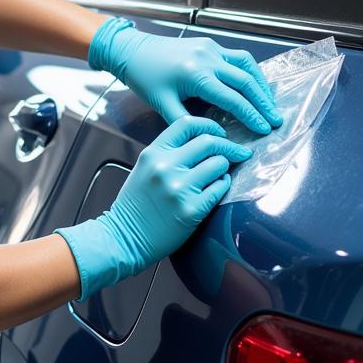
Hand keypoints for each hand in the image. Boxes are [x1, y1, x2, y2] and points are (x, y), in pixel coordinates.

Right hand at [53, 116, 252, 300]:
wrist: (124, 237)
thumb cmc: (135, 206)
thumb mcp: (144, 168)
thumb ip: (168, 153)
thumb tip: (203, 142)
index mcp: (153, 153)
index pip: (187, 124)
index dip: (209, 125)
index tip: (220, 132)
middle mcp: (166, 167)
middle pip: (209, 142)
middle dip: (229, 146)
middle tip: (238, 152)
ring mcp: (179, 188)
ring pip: (219, 164)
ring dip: (224, 168)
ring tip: (219, 174)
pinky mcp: (192, 209)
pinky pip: (220, 188)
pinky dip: (223, 185)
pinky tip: (216, 187)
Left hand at [88, 15, 282, 134]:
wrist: (133, 51)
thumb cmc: (145, 79)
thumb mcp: (162, 105)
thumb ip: (187, 122)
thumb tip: (212, 136)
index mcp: (196, 75)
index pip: (232, 99)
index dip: (251, 115)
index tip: (264, 129)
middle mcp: (208, 58)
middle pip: (246, 81)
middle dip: (263, 102)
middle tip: (276, 120)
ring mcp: (211, 48)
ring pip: (246, 65)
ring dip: (261, 84)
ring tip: (269, 103)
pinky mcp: (210, 44)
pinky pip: (237, 57)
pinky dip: (249, 71)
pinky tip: (254, 84)